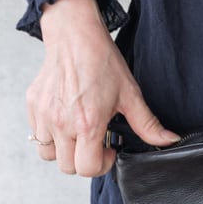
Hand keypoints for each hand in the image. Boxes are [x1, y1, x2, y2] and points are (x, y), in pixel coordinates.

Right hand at [27, 0, 178, 176]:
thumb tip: (169, 140)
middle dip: (83, 159)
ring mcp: (44, 116)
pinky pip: (37, 134)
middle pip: (67, 167)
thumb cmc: (102, 61)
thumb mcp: (130, 94)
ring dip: (64, 149)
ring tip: (77, 131)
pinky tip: (65, 118)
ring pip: (48, 154)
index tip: (108, 148)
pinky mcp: (33, 106)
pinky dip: (49, 133)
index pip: (87, 168)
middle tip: (94, 141)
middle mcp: (62, 123)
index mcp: (87, 123)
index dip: (102, 164)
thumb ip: (148, 124)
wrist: (75, 35)